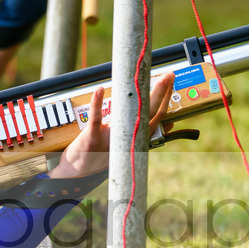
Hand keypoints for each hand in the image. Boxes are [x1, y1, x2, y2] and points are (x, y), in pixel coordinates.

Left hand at [49, 73, 175, 178]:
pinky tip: (100, 90)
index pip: (156, 116)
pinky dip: (97, 103)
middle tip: (169, 75)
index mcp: (135, 137)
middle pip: (148, 113)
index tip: (171, 82)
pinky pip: (96, 118)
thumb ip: (143, 133)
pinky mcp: (91, 137)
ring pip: (128, 114)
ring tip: (144, 79)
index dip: (166, 99)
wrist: (77, 171)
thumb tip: (168, 123)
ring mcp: (109, 137)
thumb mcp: (125, 145)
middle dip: (160, 93)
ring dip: (137, 95)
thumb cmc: (101, 155)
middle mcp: (126, 138)